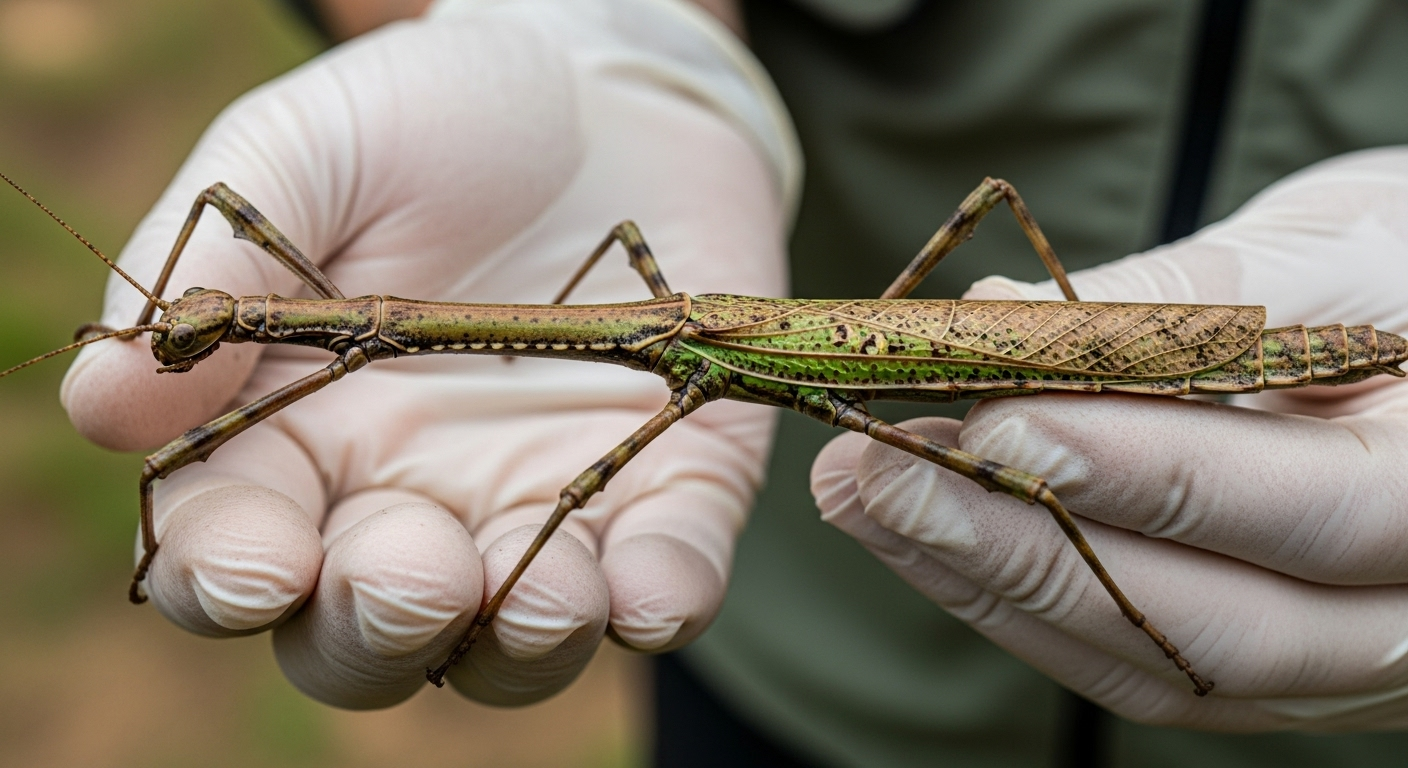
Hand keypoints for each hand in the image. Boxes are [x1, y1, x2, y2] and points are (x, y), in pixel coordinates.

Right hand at [59, 0, 795, 708]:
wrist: (600, 91)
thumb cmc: (429, 122)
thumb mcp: (305, 155)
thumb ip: (216, 273)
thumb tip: (104, 404)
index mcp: (301, 436)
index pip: (238, 551)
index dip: (233, 577)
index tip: (263, 557)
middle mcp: (413, 501)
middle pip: (370, 637)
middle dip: (381, 630)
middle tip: (409, 574)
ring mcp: (542, 504)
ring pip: (515, 649)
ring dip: (522, 647)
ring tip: (537, 594)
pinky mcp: (667, 488)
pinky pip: (663, 582)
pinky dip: (656, 601)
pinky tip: (646, 586)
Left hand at [812, 148, 1407, 729]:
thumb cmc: (1403, 273)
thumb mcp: (1336, 247)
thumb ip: (1196, 295)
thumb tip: (1011, 318)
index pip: (1319, 509)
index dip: (1151, 473)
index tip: (999, 420)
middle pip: (1228, 626)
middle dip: (1035, 552)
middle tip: (886, 479)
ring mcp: (1338, 660)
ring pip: (1163, 663)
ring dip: (995, 585)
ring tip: (865, 499)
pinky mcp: (1259, 666)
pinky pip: (1138, 663)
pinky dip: (1018, 603)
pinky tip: (923, 538)